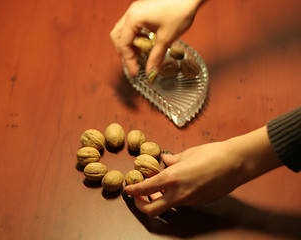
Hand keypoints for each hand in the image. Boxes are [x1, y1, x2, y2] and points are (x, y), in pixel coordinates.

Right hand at [110, 0, 203, 76]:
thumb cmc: (180, 11)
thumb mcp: (167, 38)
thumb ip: (156, 57)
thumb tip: (150, 73)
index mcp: (133, 19)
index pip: (123, 44)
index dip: (128, 61)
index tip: (135, 73)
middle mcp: (131, 13)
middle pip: (118, 37)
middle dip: (125, 53)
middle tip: (135, 64)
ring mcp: (135, 10)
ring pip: (123, 31)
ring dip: (130, 45)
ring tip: (141, 55)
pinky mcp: (142, 10)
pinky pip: (132, 26)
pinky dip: (135, 37)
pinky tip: (146, 43)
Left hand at [124, 126, 282, 215]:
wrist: (237, 163)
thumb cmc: (212, 154)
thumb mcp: (187, 153)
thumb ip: (172, 160)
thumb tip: (164, 160)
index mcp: (172, 178)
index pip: (145, 189)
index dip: (133, 190)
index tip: (128, 189)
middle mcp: (179, 193)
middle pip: (153, 209)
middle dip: (141, 205)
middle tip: (138, 197)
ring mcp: (190, 201)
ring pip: (168, 206)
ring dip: (158, 200)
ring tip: (156, 190)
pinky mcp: (200, 203)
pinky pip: (181, 203)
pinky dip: (173, 197)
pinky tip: (176, 186)